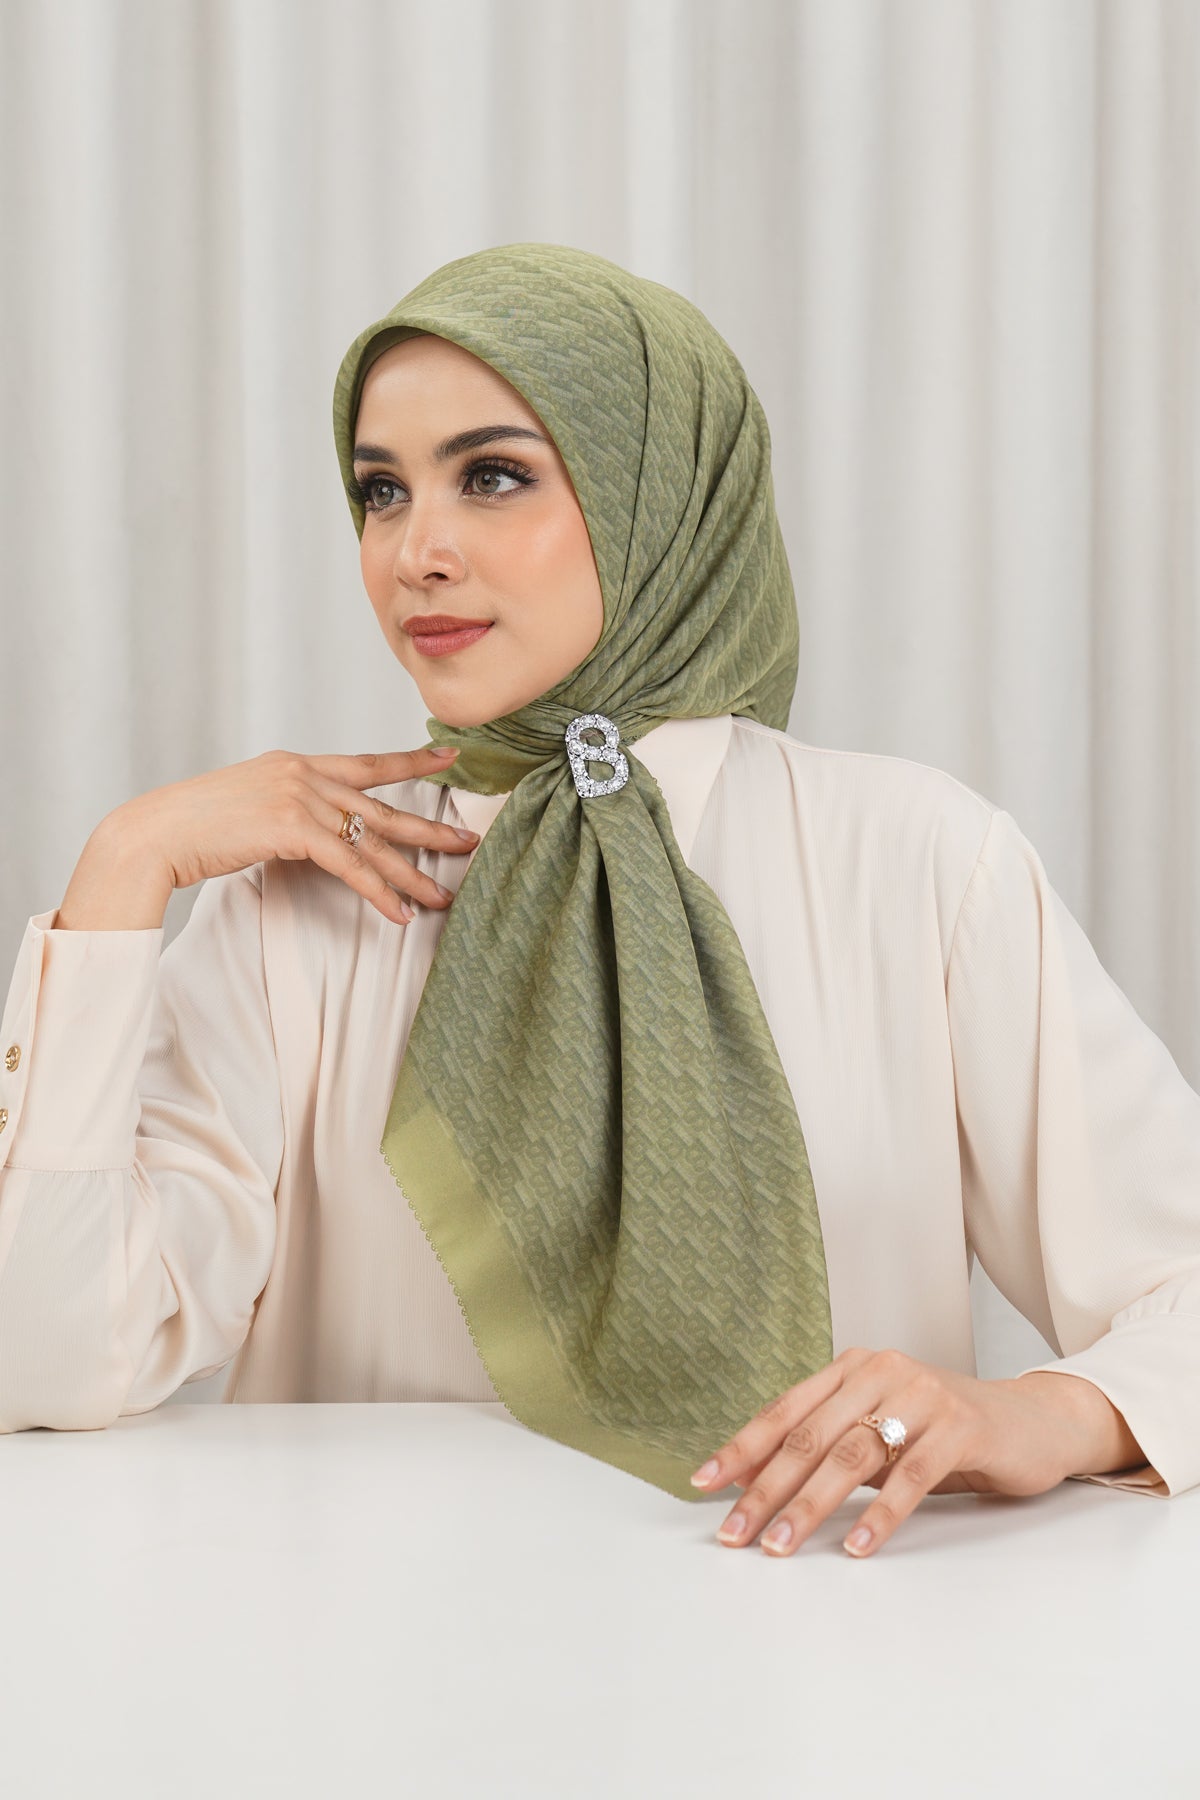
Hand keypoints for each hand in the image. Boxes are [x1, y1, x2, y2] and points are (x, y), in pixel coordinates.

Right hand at [100, 745, 479, 923]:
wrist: (155, 833)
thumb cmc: (193, 827)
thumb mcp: (249, 806)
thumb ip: (288, 812)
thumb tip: (313, 835)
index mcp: (294, 763)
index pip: (365, 763)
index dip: (410, 761)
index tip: (448, 757)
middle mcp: (303, 773)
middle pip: (381, 805)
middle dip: (429, 827)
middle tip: (468, 840)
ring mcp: (299, 797)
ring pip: (371, 840)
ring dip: (410, 874)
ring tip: (443, 896)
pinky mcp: (292, 827)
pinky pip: (350, 865)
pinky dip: (378, 892)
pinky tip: (399, 913)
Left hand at [689, 1346, 1083, 1559]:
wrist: (1034, 1422)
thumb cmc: (946, 1433)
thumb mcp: (880, 1432)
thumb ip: (827, 1448)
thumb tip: (754, 1484)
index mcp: (853, 1369)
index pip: (785, 1411)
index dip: (742, 1449)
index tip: (703, 1485)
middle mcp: (881, 1372)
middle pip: (809, 1437)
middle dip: (765, 1489)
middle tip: (735, 1533)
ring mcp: (921, 1395)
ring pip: (851, 1455)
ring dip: (809, 1507)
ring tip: (780, 1547)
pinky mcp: (959, 1427)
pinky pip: (909, 1476)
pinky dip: (878, 1515)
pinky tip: (854, 1547)